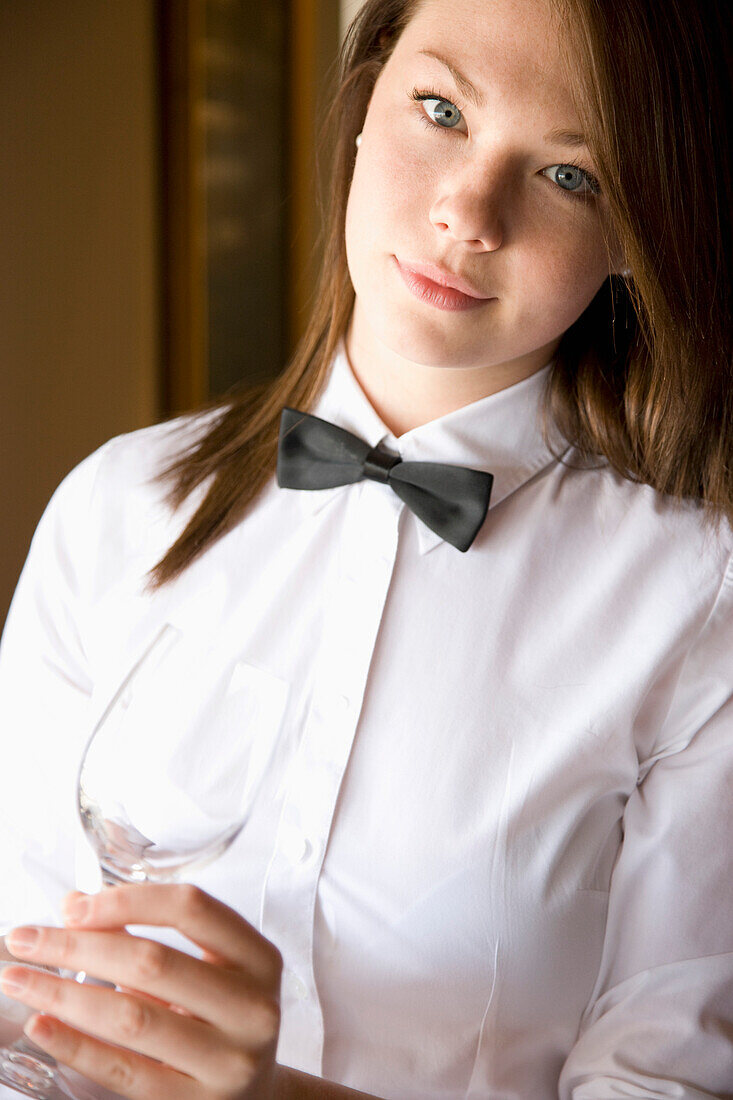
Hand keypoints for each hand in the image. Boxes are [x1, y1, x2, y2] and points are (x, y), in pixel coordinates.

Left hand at [0, 884, 283, 1099]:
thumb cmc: (222, 1019)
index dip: (128, 900)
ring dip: (65, 993)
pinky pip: (123, 1073)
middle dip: (78, 946)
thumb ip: (148, 933)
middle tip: (26, 940)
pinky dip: (76, 1046)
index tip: (73, 907)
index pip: (191, 908)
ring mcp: (226, 1061)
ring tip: (21, 979)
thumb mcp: (208, 969)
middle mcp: (251, 1008)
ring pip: (132, 1018)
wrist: (256, 1097)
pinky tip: (43, 1026)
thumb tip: (74, 908)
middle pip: (152, 962)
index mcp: (258, 958)